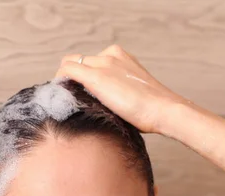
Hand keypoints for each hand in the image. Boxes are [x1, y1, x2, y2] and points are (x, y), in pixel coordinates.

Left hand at [54, 44, 190, 134]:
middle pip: (80, 61)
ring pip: (71, 63)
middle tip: (70, 97)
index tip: (81, 92)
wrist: (164, 109)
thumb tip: (108, 106)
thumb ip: (120, 93)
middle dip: (73, 77)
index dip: (84, 76)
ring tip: (67, 99)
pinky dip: (60, 81)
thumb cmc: (153, 111)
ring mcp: (103, 64)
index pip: (94, 61)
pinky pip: (67, 70)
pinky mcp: (96, 76)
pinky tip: (62, 97)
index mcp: (122, 57)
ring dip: (66, 80)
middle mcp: (111, 55)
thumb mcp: (135, 95)